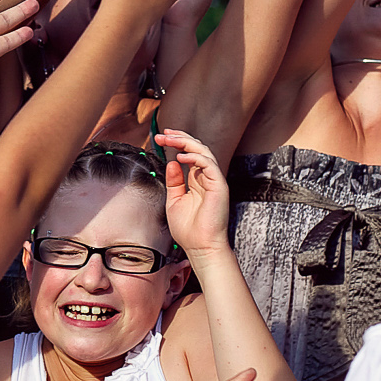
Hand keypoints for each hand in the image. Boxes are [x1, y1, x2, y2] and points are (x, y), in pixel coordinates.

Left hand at [156, 128, 230, 255]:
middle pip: (197, 148)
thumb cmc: (189, 230)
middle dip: (180, 137)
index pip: (189, 154)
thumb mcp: (174, 201)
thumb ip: (174, 182)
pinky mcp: (219, 186)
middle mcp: (207, 178)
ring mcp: (214, 181)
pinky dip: (195, 157)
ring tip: (170, 139)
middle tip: (163, 133)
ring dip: (186, 142)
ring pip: (204, 152)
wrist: (200, 247)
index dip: (177, 143)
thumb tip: (172, 162)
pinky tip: (181, 156)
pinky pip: (209, 164)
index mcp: (197, 181)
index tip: (161, 138)